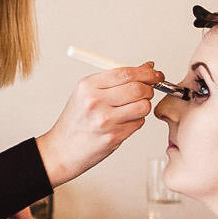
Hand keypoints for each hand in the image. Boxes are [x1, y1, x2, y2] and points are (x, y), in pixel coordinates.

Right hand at [36, 64, 160, 186]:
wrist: (62, 150)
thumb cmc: (76, 121)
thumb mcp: (86, 93)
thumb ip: (114, 80)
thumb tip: (146, 68)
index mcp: (88, 86)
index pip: (126, 73)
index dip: (146, 72)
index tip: (155, 73)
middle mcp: (96, 102)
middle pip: (138, 88)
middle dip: (149, 88)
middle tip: (147, 90)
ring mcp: (105, 121)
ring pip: (143, 106)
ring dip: (144, 106)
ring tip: (132, 108)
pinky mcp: (114, 137)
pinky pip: (138, 123)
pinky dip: (136, 121)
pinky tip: (123, 122)